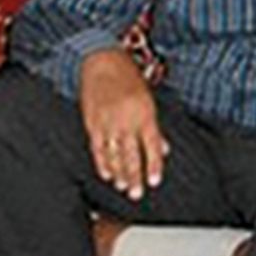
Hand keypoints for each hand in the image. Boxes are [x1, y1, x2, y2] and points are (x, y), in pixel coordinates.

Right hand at [78, 49, 164, 199]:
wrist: (102, 60)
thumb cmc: (129, 78)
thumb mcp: (149, 99)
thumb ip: (155, 127)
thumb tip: (164, 150)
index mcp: (144, 113)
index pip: (152, 145)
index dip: (153, 165)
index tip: (154, 182)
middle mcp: (126, 120)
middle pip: (131, 155)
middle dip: (134, 176)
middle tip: (136, 194)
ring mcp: (107, 122)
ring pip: (114, 154)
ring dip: (118, 173)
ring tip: (123, 187)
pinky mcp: (91, 122)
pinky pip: (97, 148)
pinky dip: (102, 162)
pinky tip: (107, 174)